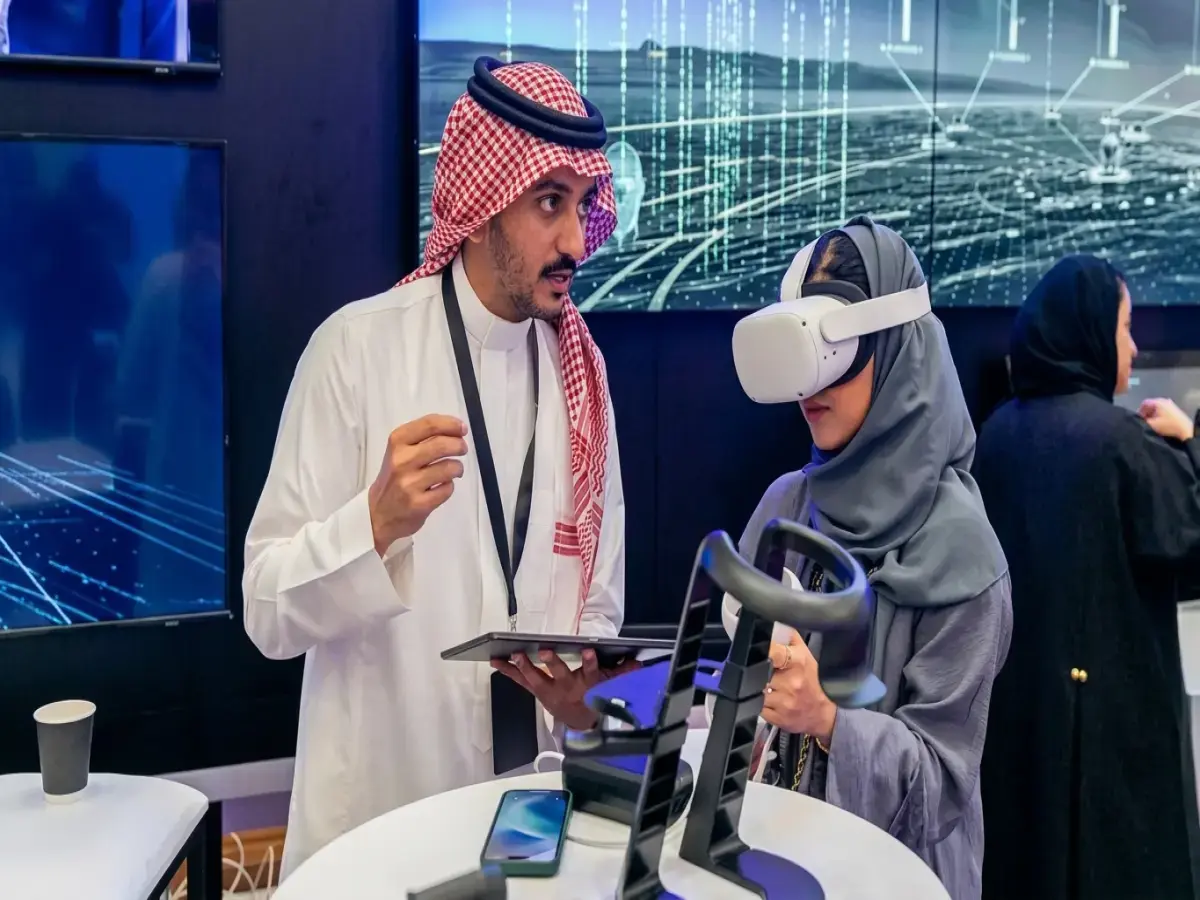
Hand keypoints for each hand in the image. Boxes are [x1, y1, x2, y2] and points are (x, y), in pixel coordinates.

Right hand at [368, 414, 467, 554]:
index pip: (429, 424)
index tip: (462, 428)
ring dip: (457, 468)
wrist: (379, 513)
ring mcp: (409, 483)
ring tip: (453, 470)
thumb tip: (456, 429)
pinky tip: (441, 487)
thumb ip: (423, 438)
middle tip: (462, 449)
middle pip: (442, 444)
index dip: (451, 424)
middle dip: (459, 445)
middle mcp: (401, 460)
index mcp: (397, 442)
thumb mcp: (399, 452)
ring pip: (449, 467)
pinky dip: (449, 486)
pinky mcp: (419, 504)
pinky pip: (448, 488)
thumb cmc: (394, 479)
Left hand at [491, 649, 640, 730]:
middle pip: (560, 674)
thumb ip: (622, 672)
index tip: (588, 650)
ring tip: (514, 654)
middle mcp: (568, 688)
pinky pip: (521, 682)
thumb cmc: (594, 697)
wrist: (582, 724)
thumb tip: (638, 662)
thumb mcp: (611, 686)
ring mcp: (551, 691)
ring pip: (537, 678)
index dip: (589, 662)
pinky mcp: (538, 693)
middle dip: (553, 663)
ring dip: (525, 666)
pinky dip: (508, 672)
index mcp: (587, 684)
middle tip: (545, 651)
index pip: (591, 671)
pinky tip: (496, 662)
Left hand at [762, 631, 836, 745]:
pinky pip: (756, 707)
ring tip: (767, 685)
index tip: (755, 649)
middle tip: (763, 670)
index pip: (772, 651)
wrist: (826, 714)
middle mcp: (791, 682)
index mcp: (797, 662)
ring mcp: (784, 702)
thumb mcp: (806, 653)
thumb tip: (774, 618)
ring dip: (755, 687)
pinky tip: (769, 699)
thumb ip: (789, 636)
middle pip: (758, 671)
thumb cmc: (815, 681)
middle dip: (756, 670)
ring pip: (754, 689)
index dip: (762, 650)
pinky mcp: (777, 717)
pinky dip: (758, 702)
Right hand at [1139, 398, 1194, 441]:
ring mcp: (1170, 403)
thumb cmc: (1167, 425)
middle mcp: (1164, 400)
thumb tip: (1137, 419)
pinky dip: (1159, 415)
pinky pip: (1162, 409)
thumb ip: (1142, 421)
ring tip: (1152, 423)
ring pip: (1157, 408)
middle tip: (1145, 422)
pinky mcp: (1174, 408)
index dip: (1139, 411)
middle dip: (1146, 413)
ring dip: (1153, 414)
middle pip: (1150, 405)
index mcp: (1157, 402)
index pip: (1144, 403)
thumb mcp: (1152, 425)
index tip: (1139, 420)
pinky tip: (1160, 422)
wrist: (1185, 429)